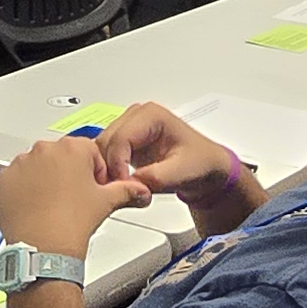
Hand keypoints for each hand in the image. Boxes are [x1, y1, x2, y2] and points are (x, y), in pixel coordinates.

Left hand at [0, 134, 148, 254]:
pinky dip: (25, 188)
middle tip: (74, 198)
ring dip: (46, 179)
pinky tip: (36, 205)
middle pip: (62, 156)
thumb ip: (127, 189)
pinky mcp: (5, 178)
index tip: (92, 187)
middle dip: (69, 173)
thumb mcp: (106, 202)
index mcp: (72, 148)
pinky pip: (17, 177)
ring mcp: (22, 163)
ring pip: (38, 165)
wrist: (43, 249)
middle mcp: (44, 150)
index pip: (89, 151)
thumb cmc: (71, 224)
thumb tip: (140, 189)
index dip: (94, 172)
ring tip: (54, 204)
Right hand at [94, 102, 255, 226]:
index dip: (117, 165)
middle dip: (109, 170)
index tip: (123, 187)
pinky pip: (105, 157)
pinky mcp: (124, 143)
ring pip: (100, 150)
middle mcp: (136, 117)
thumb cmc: (201, 162)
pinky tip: (118, 186)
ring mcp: (128, 128)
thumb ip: (156, 177)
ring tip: (120, 191)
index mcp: (151, 114)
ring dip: (106, 172)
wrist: (206, 169)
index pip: (120, 138)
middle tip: (119, 193)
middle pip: (105, 143)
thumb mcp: (182, 171)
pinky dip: (108, 172)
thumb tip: (132, 183)